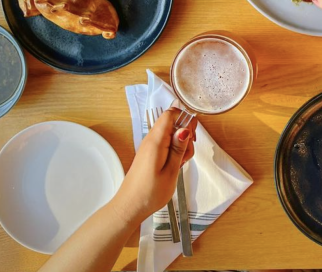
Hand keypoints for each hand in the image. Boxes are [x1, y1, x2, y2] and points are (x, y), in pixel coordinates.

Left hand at [110, 108, 197, 225]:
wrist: (130, 207)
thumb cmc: (149, 193)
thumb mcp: (171, 171)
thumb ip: (178, 148)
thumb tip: (185, 128)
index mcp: (156, 141)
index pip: (170, 114)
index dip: (184, 119)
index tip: (191, 135)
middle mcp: (151, 140)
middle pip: (173, 123)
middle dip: (185, 135)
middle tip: (186, 154)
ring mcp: (150, 147)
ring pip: (171, 135)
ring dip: (181, 145)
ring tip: (180, 163)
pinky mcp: (150, 154)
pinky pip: (166, 144)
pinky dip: (174, 152)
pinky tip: (175, 166)